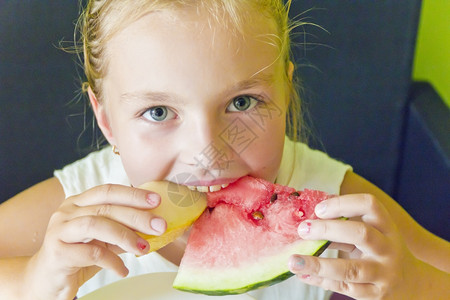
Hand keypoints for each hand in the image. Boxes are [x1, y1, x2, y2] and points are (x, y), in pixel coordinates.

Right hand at [24, 184, 166, 299]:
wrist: (45, 281)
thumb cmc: (78, 257)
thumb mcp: (103, 240)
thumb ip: (122, 229)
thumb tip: (154, 224)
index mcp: (78, 202)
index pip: (108, 191)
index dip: (133, 194)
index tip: (156, 200)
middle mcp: (67, 212)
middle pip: (106, 207)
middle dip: (137, 216)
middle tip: (159, 225)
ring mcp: (59, 230)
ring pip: (97, 225)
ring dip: (125, 235)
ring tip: (144, 248)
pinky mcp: (56, 253)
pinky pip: (90, 253)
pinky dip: (112, 261)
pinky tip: (123, 270)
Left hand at [288, 194, 424, 299]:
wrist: (411, 283)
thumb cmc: (379, 250)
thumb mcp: (372, 232)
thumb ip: (345, 225)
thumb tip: (306, 219)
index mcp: (386, 226)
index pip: (369, 205)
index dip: (342, 204)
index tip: (318, 209)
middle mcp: (388, 248)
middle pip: (360, 234)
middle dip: (327, 230)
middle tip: (302, 229)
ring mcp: (383, 273)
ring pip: (350, 269)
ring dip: (318, 264)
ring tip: (293, 261)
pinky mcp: (375, 294)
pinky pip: (344, 287)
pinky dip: (320, 281)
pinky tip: (302, 275)